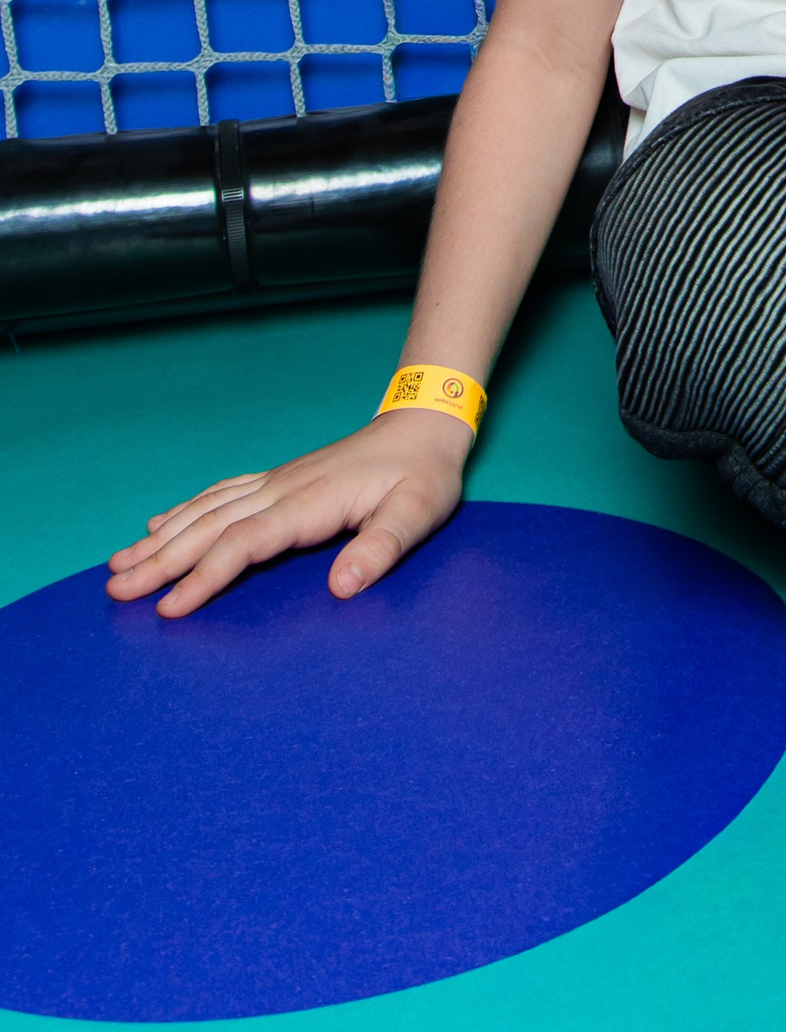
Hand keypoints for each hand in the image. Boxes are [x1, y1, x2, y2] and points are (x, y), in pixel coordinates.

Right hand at [104, 411, 472, 617]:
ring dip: (161, 538)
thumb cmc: (423, 474)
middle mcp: (281, 489)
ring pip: (205, 510)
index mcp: (309, 502)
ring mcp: (276, 481)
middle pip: (209, 528)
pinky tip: (158, 523)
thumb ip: (381, 548)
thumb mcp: (418, 513)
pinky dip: (184, 510)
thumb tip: (343, 587)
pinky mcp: (279, 479)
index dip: (204, 576)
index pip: (244, 543)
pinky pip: (219, 493)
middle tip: (115, 591)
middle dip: (160, 561)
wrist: (423, 425)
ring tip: (118, 565)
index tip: (168, 606)